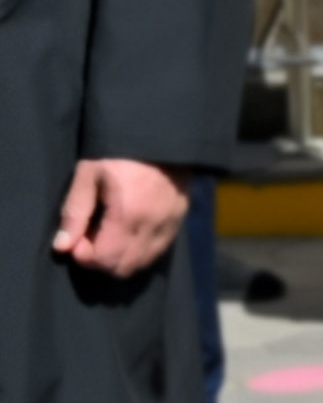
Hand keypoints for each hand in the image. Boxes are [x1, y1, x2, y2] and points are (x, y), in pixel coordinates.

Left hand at [52, 159, 186, 275]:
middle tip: (90, 238)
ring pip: (143, 262)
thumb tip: (62, 247)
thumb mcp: (89, 175)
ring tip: (110, 235)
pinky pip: (158, 250)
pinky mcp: (180, 219)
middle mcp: (153, 224)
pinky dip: (140, 251)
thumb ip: (75, 212)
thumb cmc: (120, 153)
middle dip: (101, 260)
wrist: (164, 135)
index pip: (104, 259)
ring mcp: (170, 223)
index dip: (83, 255)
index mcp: (128, 213)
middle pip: (124, 267)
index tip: (76, 238)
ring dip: (121, 258)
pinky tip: (129, 232)